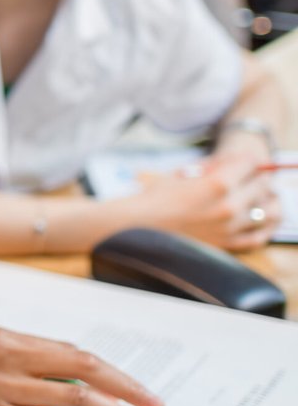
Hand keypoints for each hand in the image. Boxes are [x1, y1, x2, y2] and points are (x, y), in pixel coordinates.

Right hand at [129, 154, 279, 250]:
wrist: (137, 226)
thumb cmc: (156, 196)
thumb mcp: (183, 172)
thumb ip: (212, 167)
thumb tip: (234, 163)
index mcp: (217, 183)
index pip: (250, 163)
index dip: (245, 160)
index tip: (241, 162)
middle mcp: (228, 206)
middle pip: (262, 185)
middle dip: (255, 178)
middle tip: (247, 178)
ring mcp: (230, 228)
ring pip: (268, 211)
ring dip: (266, 201)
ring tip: (257, 198)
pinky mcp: (227, 244)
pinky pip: (259, 237)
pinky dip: (264, 228)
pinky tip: (259, 220)